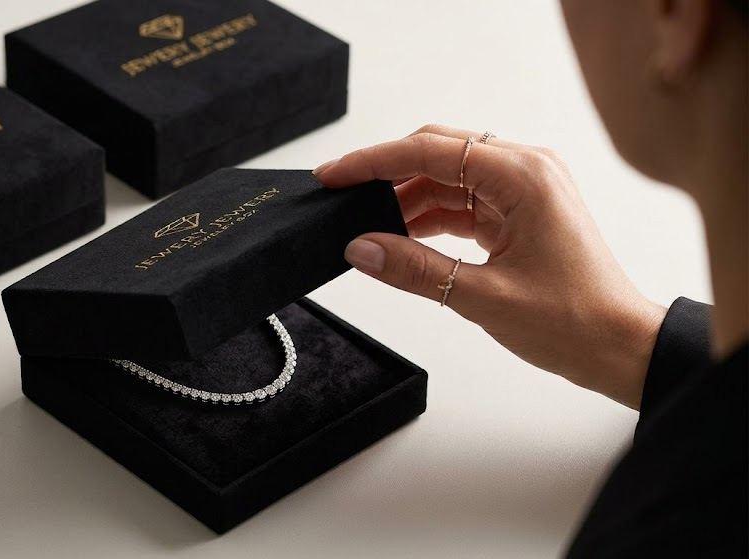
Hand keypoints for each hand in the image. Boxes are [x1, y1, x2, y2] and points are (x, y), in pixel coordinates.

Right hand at [314, 125, 666, 409]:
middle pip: (437, 152)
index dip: (374, 161)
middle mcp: (526, 170)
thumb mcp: (483, 297)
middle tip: (339, 191)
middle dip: (385, 171)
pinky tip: (400, 234)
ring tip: (365, 223)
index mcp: (524, 177)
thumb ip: (415, 269)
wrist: (620, 346)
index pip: (430, 151)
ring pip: (447, 177)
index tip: (334, 175)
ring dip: (405, 197)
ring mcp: (524, 189)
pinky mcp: (520, 210)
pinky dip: (428, 215)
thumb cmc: (575, 322)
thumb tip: (361, 248)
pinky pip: (462, 201)